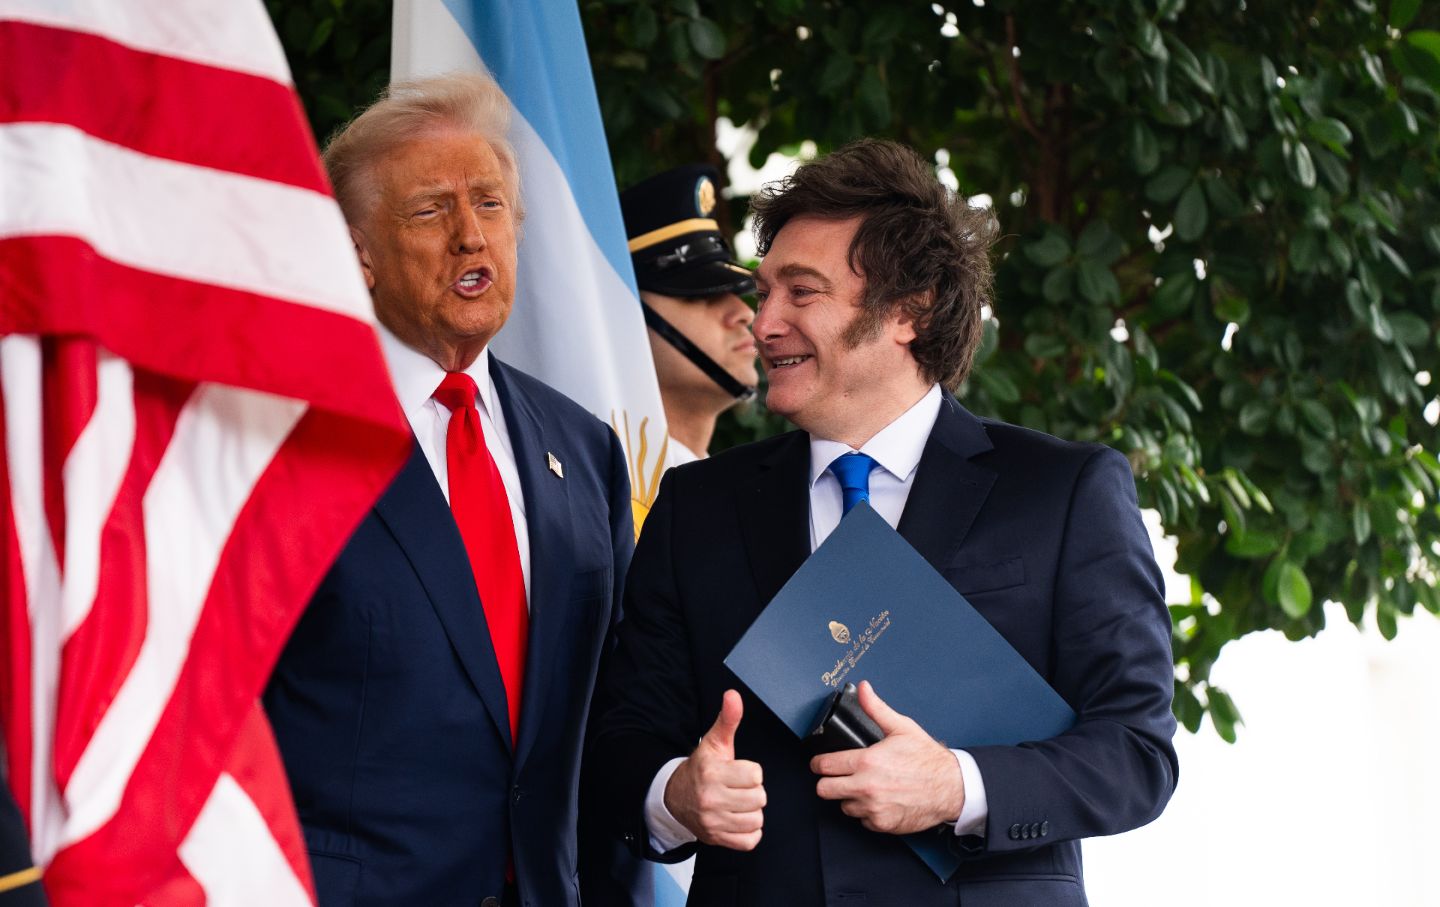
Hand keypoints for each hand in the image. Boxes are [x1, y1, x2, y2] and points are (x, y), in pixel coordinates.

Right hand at [664, 689, 765, 849]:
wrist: (675, 797)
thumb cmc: (702, 768)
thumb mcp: (714, 742)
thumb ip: (728, 719)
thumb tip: (733, 695)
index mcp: (712, 773)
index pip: (756, 775)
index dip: (752, 772)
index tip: (739, 771)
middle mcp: (710, 799)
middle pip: (759, 798)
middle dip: (753, 791)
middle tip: (738, 788)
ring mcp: (713, 822)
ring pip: (756, 819)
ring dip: (752, 811)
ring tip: (738, 803)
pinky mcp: (716, 839)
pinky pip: (750, 840)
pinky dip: (749, 832)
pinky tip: (738, 818)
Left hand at [809, 680, 964, 834]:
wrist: (952, 787)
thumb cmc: (928, 759)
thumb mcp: (901, 727)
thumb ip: (876, 708)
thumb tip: (864, 689)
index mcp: (866, 762)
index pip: (824, 766)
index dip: (819, 763)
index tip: (819, 764)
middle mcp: (866, 787)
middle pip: (824, 790)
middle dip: (827, 782)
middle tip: (836, 777)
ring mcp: (873, 808)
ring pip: (843, 806)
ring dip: (849, 798)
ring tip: (863, 788)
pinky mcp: (882, 824)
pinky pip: (862, 821)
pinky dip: (866, 813)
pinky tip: (878, 801)